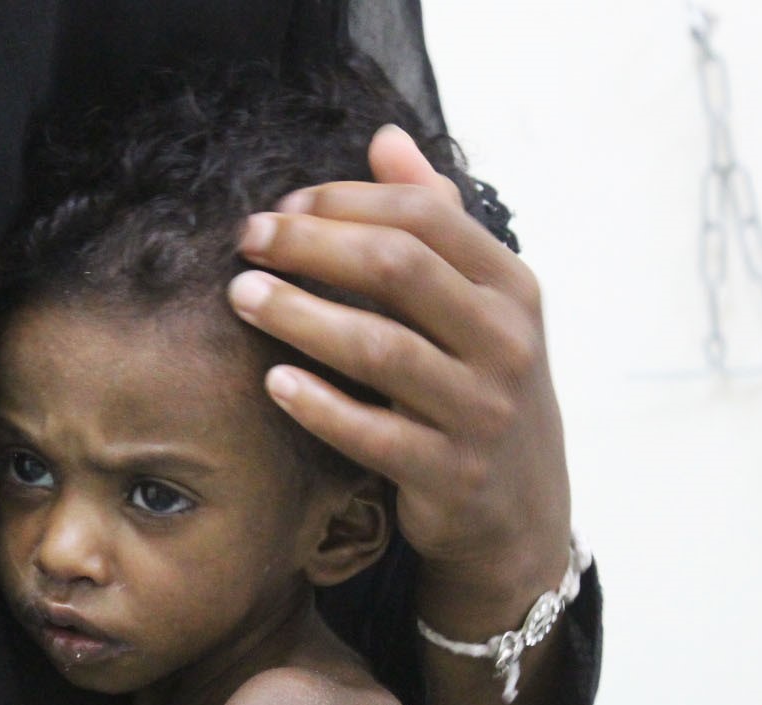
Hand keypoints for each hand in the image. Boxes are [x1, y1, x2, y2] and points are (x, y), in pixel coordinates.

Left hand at [227, 125, 570, 634]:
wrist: (519, 509)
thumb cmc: (479, 387)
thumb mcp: (478, 302)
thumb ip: (435, 218)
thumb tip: (384, 138)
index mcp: (511, 286)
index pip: (425, 215)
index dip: (345, 201)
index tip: (282, 206)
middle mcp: (505, 342)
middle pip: (398, 268)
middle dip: (311, 245)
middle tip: (247, 242)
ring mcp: (480, 411)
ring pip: (380, 348)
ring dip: (299, 316)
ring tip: (242, 297)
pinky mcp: (448, 474)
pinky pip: (373, 434)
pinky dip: (319, 406)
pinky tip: (272, 383)